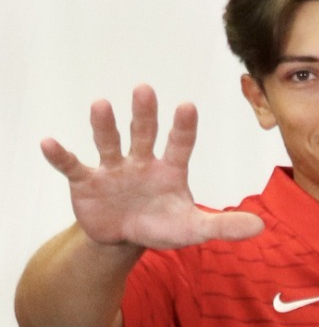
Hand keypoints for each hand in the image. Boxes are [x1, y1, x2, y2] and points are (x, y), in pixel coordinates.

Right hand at [41, 86, 263, 248]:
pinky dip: (60, 155)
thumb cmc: (162, 225)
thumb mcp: (193, 229)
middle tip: (145, 89)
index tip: (187, 106)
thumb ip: (223, 226)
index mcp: (170, 169)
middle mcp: (141, 161)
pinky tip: (49, 143)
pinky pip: (72, 165)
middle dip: (144, 113)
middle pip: (143, 133)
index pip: (180, 143)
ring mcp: (112, 169)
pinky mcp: (86, 181)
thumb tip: (261, 227)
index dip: (183, 127)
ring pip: (108, 141)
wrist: (125, 238)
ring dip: (104, 125)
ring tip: (101, 104)